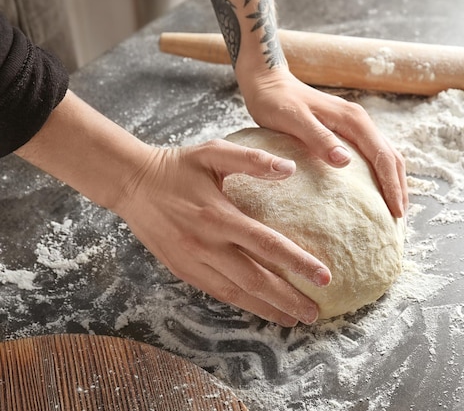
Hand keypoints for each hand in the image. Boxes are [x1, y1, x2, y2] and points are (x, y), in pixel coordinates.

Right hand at [113, 139, 331, 326]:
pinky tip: (259, 310)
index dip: (298, 263)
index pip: (267, 245)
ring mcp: (193, 262)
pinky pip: (217, 293)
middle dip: (288, 299)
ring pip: (237, 293)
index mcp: (219, 215)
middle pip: (256, 279)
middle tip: (315, 314)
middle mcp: (207, 244)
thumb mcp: (213, 152)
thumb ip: (251, 160)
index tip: (324, 278)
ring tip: (293, 319)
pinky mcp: (183, 270)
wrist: (132, 183)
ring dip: (267, 309)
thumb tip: (289, 168)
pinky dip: (241, 304)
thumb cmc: (178, 166)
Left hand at [239, 67, 408, 217]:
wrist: (268, 82)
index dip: (392, 186)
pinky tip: (375, 191)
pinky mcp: (346, 131)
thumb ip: (318, 138)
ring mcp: (355, 126)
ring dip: (394, 182)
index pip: (382, 157)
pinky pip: (373, 155)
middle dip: (399, 188)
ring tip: (393, 209)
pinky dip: (381, 174)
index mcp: (353, 120)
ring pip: (386, 156)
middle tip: (400, 219)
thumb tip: (345, 161)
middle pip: (392, 157)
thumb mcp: (293, 120)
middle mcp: (360, 121)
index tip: (395, 212)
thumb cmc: (276, 101)